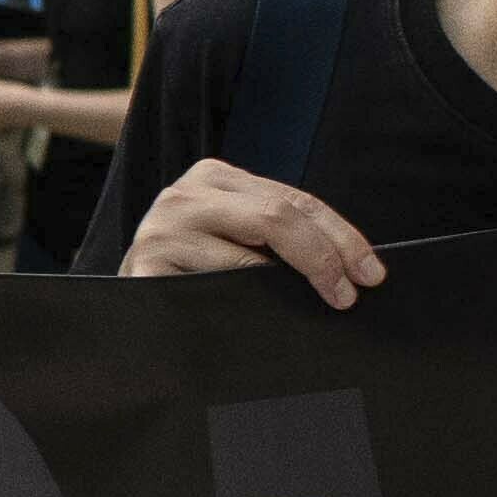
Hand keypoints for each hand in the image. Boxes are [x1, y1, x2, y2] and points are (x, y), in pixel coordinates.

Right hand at [121, 159, 382, 301]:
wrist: (125, 308)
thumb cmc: (194, 273)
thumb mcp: (237, 237)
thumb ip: (276, 233)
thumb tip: (350, 264)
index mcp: (214, 177)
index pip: (294, 200)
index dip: (341, 236)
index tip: (371, 272)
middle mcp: (185, 195)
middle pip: (277, 217)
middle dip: (325, 258)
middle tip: (349, 295)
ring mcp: (162, 230)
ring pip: (248, 258)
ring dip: (289, 288)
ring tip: (319, 307)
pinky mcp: (146, 269)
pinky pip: (215, 291)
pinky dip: (245, 306)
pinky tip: (264, 319)